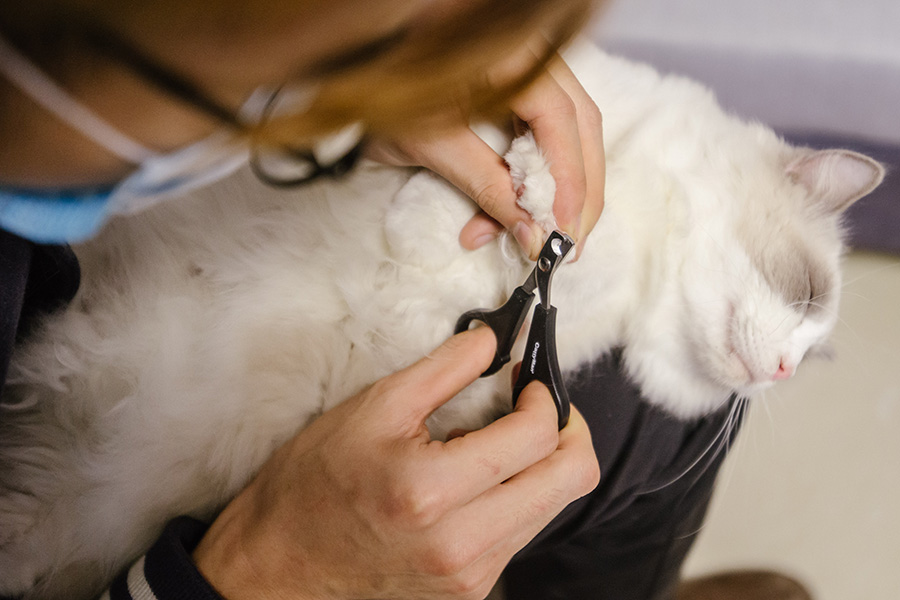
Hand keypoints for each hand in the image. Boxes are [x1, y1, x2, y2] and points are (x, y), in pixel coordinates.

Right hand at [193, 327, 599, 599]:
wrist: (279, 561)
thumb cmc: (315, 483)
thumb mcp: (374, 408)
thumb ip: (444, 368)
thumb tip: (493, 339)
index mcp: (432, 491)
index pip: (536, 438)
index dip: (545, 398)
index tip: (527, 379)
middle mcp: (461, 544)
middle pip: (570, 480)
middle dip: (567, 431)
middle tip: (539, 404)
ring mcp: (470, 576)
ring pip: (553, 508)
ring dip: (543, 464)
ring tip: (503, 439)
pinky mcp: (470, 590)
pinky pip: (523, 533)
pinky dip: (519, 495)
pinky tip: (483, 477)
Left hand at [365, 55, 604, 259]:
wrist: (350, 78)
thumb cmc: (380, 99)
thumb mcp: (433, 146)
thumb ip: (487, 186)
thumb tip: (533, 231)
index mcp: (510, 53)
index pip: (561, 119)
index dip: (569, 179)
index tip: (562, 230)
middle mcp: (529, 53)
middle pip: (579, 125)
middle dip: (577, 191)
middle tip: (566, 245)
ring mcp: (527, 68)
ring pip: (569, 131)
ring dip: (560, 188)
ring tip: (540, 236)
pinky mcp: (518, 87)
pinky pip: (545, 132)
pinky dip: (537, 176)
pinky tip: (516, 212)